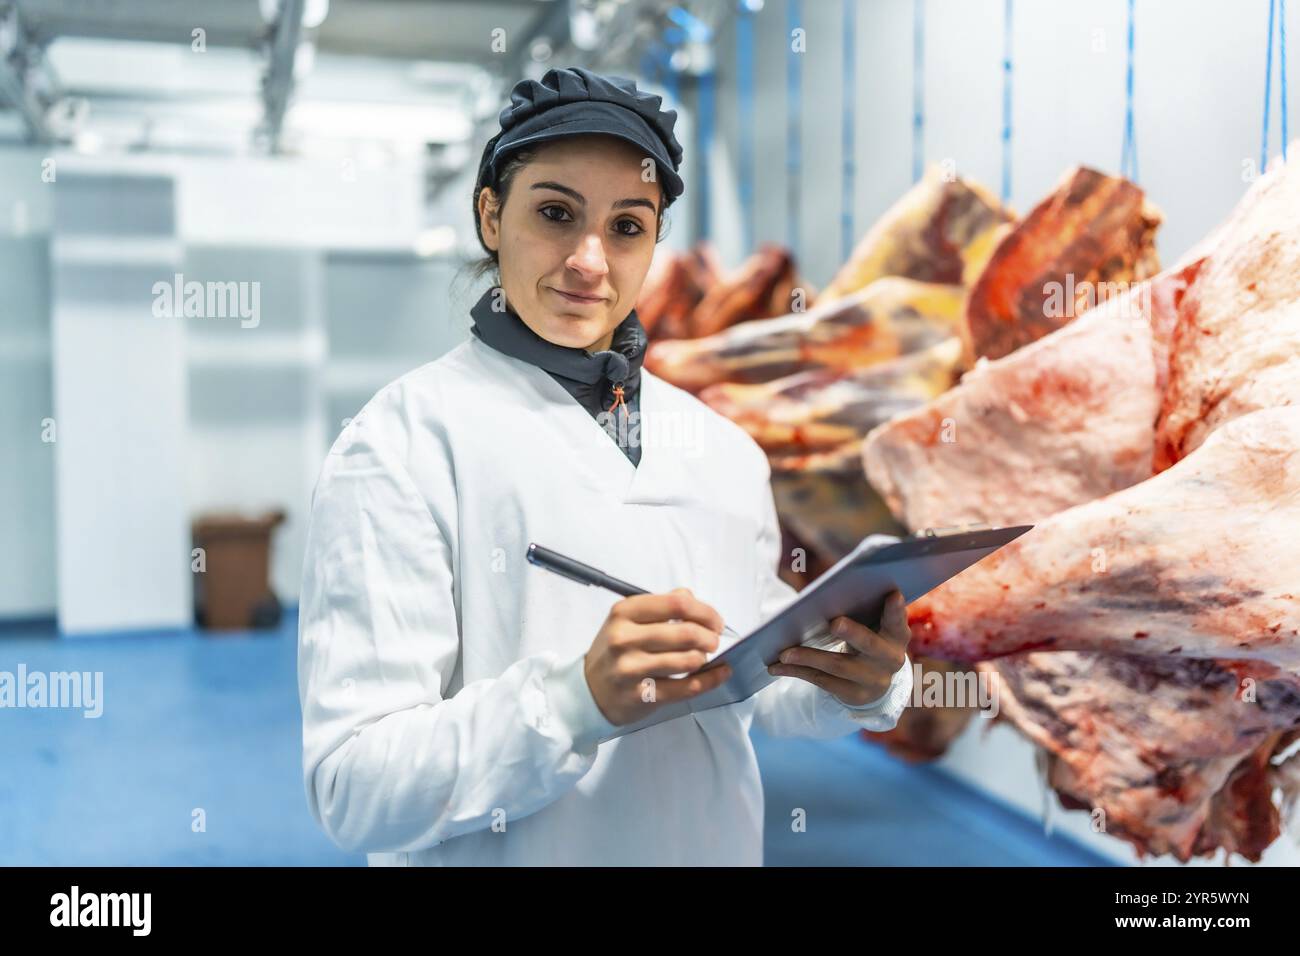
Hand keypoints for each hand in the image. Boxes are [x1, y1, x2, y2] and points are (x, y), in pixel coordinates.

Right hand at [584, 587, 732, 725]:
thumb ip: (660, 605)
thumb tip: (691, 598)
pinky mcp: (641, 695)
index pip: (676, 604)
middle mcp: (624, 639)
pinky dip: (710, 680)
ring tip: (704, 656)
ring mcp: (631, 669)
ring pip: (687, 660)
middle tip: (713, 640)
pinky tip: (721, 673)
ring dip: (705, 658)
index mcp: (624, 613)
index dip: (704, 612)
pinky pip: (686, 688)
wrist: (587, 690)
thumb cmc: (614, 650)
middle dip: (709, 636)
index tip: (714, 621)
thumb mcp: (627, 620)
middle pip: (685, 633)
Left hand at [766, 590, 910, 706]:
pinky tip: (777, 666)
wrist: (875, 680)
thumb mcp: (872, 624)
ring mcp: (872, 680)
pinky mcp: (853, 695)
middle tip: (835, 623)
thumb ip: (861, 606)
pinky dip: (797, 671)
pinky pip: (821, 681)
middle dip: (853, 633)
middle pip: (869, 645)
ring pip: (838, 666)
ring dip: (808, 658)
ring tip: (784, 653)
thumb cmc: (867, 638)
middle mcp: (890, 659)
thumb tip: (825, 582)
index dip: (896, 610)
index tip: (893, 594)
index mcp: (896, 635)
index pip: (898, 620)